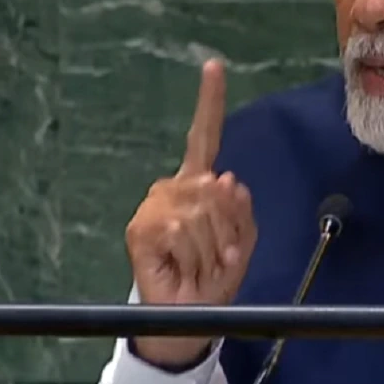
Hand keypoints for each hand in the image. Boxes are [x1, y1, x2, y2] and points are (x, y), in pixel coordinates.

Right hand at [126, 59, 257, 368]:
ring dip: (212, 248)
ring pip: (200, 212)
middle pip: (215, 189)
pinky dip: (193, 254)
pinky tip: (183, 267)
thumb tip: (226, 180)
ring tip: (203, 266)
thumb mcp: (243, 243)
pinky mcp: (140, 227)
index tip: (213, 65)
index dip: (208, 101)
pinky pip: (180, 229)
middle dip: (227, 229)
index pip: (204, 136)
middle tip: (219, 258)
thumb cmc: (216, 277)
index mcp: (200, 184)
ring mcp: (155, 205)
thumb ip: (241, 211)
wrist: (192, 317)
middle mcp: (175, 188)